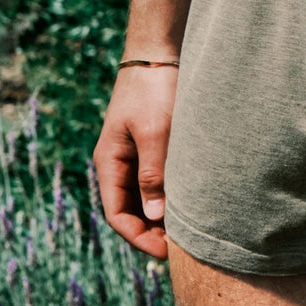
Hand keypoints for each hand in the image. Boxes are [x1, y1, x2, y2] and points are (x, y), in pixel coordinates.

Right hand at [92, 65, 178, 258]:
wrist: (160, 53)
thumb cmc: (155, 89)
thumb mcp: (155, 132)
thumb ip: (153, 172)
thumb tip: (156, 215)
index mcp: (110, 162)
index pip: (117, 215)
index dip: (139, 238)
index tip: (166, 252)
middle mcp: (120, 163)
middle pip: (132, 211)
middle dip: (154, 232)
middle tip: (185, 248)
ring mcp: (137, 155)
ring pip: (147, 198)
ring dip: (164, 215)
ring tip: (192, 230)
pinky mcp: (155, 146)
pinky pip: (160, 181)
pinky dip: (173, 195)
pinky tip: (196, 202)